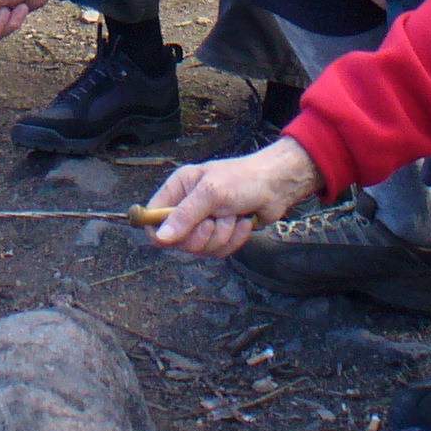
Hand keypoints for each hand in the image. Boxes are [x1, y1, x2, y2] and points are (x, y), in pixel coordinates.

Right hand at [146, 137, 321, 256]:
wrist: (277, 185)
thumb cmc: (243, 179)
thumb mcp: (211, 193)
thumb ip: (184, 215)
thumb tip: (161, 238)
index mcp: (178, 188)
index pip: (153, 217)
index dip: (160, 232)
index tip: (174, 238)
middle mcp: (188, 206)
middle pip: (178, 240)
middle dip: (202, 234)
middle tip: (215, 220)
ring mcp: (205, 221)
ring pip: (201, 248)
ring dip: (222, 235)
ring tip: (233, 216)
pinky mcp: (222, 234)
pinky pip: (219, 251)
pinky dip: (234, 239)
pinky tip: (243, 223)